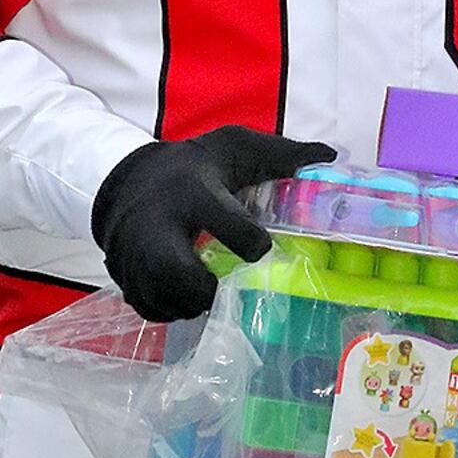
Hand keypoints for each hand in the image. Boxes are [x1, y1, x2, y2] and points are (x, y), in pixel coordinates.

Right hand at [91, 125, 336, 322]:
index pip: (224, 220)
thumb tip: (331, 154)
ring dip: (193, 302)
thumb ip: (280, 153)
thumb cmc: (193, 167)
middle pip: (177, 271)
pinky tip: (187, 293)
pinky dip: (174, 309)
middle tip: (223, 286)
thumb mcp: (232, 148)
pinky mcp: (126, 277)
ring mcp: (135, 254)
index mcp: (193, 191)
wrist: (128, 179)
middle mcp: (158, 224)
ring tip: (208, 287)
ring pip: (165, 298)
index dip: (250, 241)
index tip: (261, 246)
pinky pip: (153, 309)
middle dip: (206, 288)